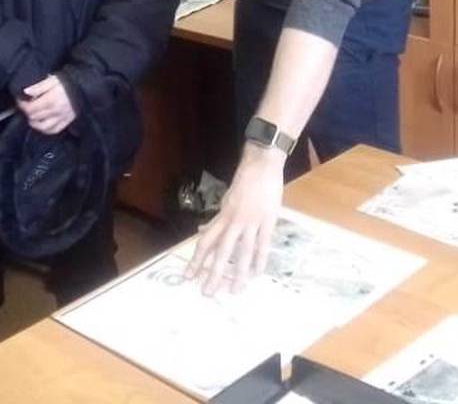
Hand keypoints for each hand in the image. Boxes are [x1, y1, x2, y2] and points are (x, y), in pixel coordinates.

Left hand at [18, 75, 76, 134]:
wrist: (86, 87)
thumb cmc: (68, 82)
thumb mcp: (53, 79)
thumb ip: (39, 86)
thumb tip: (25, 92)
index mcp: (51, 100)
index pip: (30, 108)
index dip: (22, 105)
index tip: (20, 99)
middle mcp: (55, 111)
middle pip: (34, 117)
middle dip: (27, 112)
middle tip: (25, 105)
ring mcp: (61, 118)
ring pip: (42, 127)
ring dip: (34, 122)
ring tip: (32, 116)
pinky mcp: (67, 121)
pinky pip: (54, 130)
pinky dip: (45, 129)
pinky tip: (42, 124)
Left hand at [185, 144, 283, 295]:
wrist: (262, 164)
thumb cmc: (244, 181)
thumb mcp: (226, 200)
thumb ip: (217, 218)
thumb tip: (203, 230)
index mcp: (223, 216)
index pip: (206, 242)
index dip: (197, 260)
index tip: (189, 276)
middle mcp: (233, 221)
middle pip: (221, 251)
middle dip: (213, 273)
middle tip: (206, 292)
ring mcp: (251, 222)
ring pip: (242, 252)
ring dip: (238, 273)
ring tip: (234, 290)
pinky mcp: (268, 221)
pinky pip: (263, 244)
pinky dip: (260, 260)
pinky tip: (257, 274)